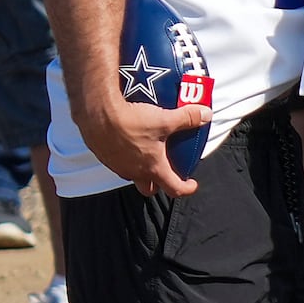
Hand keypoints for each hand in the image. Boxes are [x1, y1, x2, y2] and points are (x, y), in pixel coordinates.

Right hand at [77, 94, 210, 198]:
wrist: (97, 113)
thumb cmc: (131, 121)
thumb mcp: (165, 119)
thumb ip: (188, 118)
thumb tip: (206, 114)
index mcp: (152, 168)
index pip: (174, 189)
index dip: (186, 188)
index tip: (192, 184)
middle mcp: (133, 172)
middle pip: (149, 188)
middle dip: (159, 184)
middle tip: (167, 171)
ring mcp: (116, 166)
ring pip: (132, 175)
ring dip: (141, 169)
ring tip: (148, 152)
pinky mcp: (103, 156)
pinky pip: (117, 163)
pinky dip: (125, 157)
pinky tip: (128, 142)